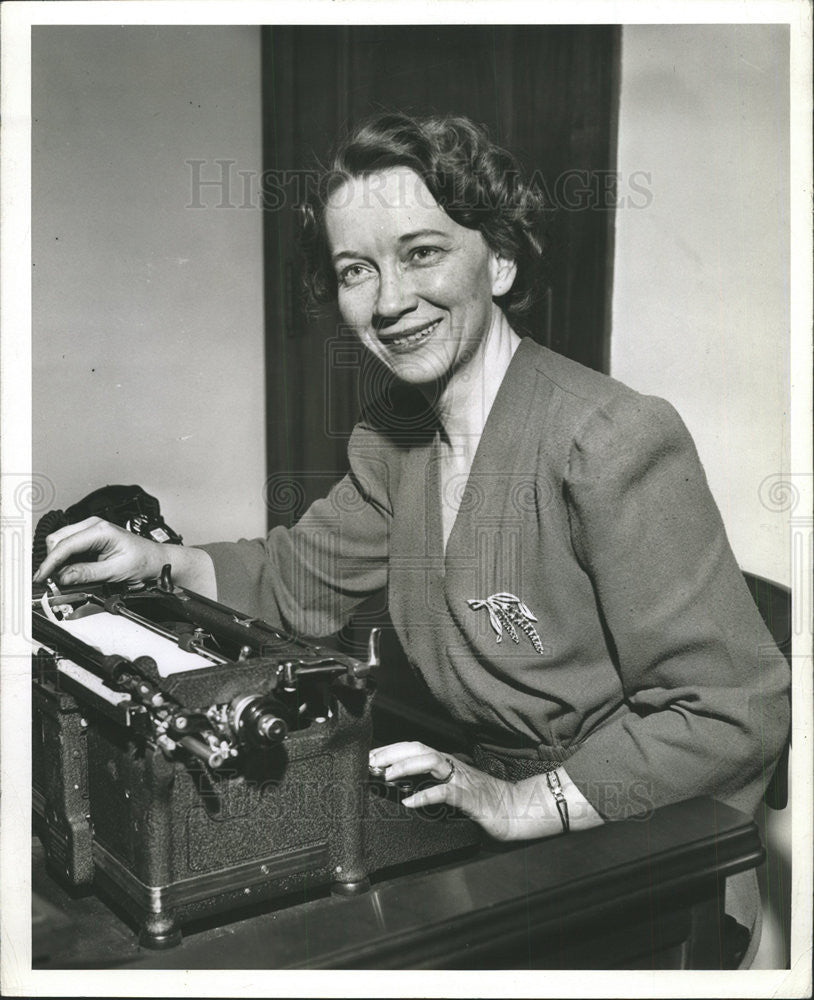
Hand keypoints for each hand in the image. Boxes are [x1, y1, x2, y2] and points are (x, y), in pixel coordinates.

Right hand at [33, 516, 166, 586]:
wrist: (156, 560)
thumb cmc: (144, 561)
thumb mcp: (116, 571)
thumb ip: (87, 573)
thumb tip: (63, 577)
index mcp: (101, 530)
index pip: (66, 545)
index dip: (51, 563)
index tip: (42, 577)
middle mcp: (93, 525)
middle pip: (57, 539)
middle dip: (52, 560)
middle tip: (50, 580)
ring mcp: (91, 530)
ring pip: (60, 542)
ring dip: (57, 560)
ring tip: (60, 578)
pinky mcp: (90, 538)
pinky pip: (69, 546)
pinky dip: (64, 559)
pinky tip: (68, 571)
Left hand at [369, 741, 545, 840]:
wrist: (515, 809)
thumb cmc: (484, 801)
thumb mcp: (453, 788)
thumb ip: (433, 783)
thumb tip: (403, 785)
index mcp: (447, 763)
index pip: (415, 748)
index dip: (392, 749)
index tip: (371, 756)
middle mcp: (452, 766)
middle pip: (419, 749)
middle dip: (393, 752)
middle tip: (371, 761)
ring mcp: (461, 779)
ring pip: (431, 762)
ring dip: (407, 766)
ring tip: (387, 775)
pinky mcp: (469, 798)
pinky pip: (445, 792)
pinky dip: (426, 795)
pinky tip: (411, 801)